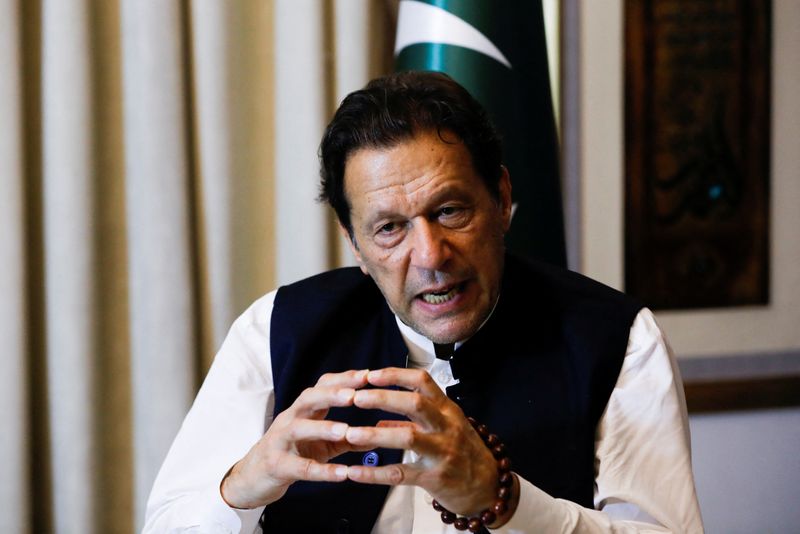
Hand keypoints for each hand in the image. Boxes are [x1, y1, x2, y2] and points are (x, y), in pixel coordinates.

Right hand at [220, 369, 369, 508]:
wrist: (253, 477)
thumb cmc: (292, 453)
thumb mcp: (321, 444)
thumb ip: (347, 438)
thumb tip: (378, 435)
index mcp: (303, 410)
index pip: (322, 386)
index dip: (344, 379)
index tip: (369, 375)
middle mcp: (290, 419)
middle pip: (308, 398)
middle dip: (332, 394)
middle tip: (355, 395)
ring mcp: (281, 441)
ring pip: (299, 428)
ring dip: (323, 427)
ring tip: (346, 430)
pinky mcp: (278, 466)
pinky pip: (301, 468)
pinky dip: (323, 471)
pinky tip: (343, 474)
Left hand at [344, 367, 510, 520]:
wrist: (489, 487)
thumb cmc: (463, 451)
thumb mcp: (444, 428)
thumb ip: (411, 421)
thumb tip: (380, 419)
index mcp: (447, 409)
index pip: (422, 381)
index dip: (394, 375)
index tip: (370, 375)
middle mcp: (446, 426)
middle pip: (414, 403)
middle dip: (383, 398)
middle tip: (356, 398)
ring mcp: (442, 452)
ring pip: (407, 438)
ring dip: (376, 434)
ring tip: (350, 433)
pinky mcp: (434, 478)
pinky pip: (400, 474)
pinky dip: (375, 474)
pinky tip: (354, 472)